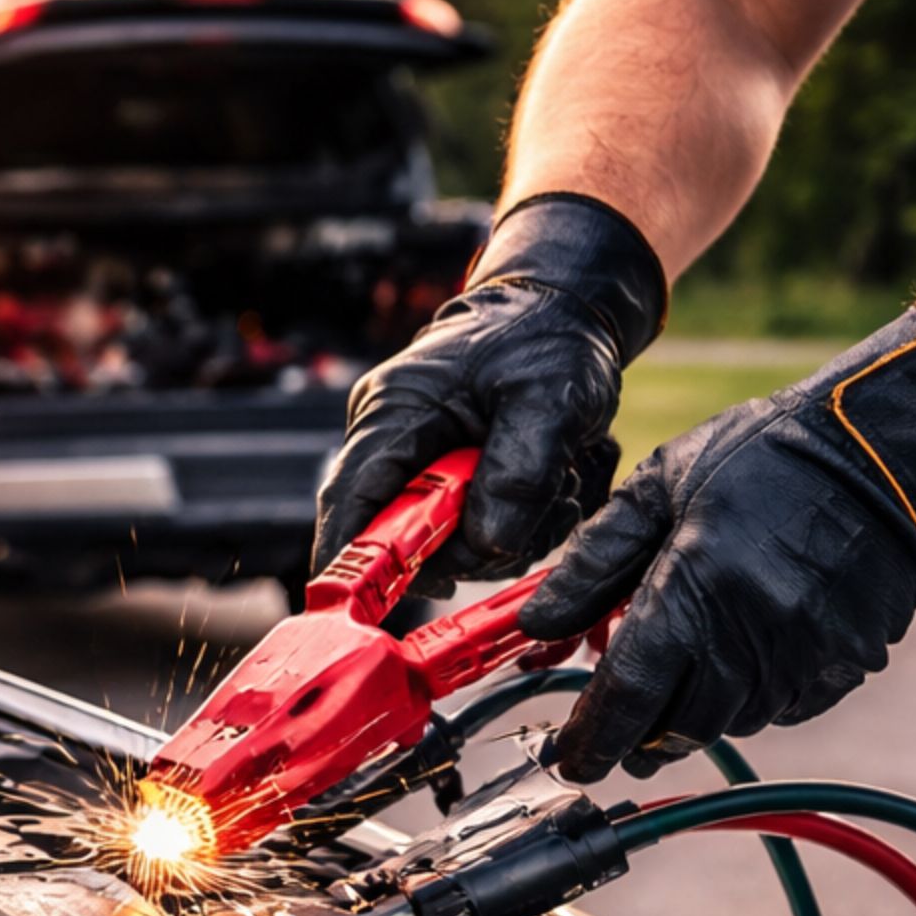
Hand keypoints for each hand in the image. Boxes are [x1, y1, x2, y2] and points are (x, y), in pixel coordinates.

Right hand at [312, 193, 664, 595]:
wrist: (565, 309)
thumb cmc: (549, 337)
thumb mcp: (549, 399)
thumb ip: (519, 474)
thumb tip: (488, 546)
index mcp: (394, 413)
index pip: (350, 502)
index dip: (353, 560)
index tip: (372, 606)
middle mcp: (395, 444)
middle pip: (405, 539)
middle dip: (474, 544)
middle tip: (537, 515)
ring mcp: (421, 465)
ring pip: (450, 545)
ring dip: (512, 533)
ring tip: (561, 484)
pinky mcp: (451, 482)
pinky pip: (477, 532)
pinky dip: (523, 525)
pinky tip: (555, 486)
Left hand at [520, 311, 915, 780]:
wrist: (884, 447)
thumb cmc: (760, 455)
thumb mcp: (658, 488)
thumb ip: (593, 562)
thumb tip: (538, 622)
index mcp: (698, 587)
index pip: (630, 693)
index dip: (592, 738)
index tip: (569, 760)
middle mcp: (755, 633)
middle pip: (677, 725)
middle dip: (638, 737)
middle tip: (615, 730)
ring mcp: (809, 653)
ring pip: (731, 722)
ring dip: (693, 715)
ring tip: (678, 681)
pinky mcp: (850, 662)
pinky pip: (783, 709)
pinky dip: (749, 699)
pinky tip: (740, 661)